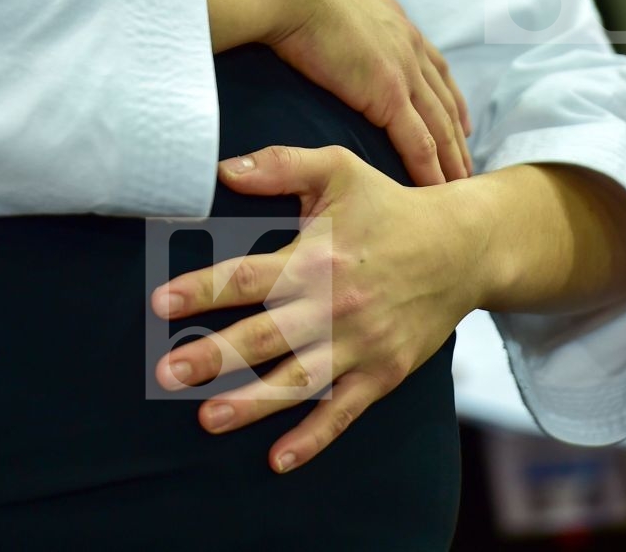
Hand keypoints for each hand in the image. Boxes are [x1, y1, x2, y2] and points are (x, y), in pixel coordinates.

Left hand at [149, 145, 479, 473]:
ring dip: (251, 404)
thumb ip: (281, 165)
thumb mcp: (338, 170)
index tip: (162, 303)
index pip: (249, 275)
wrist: (464, 248)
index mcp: (318, 256)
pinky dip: (313, 438)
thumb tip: (223, 169)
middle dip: (213, 356)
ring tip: (207, 418)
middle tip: (166, 374)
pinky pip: (344, 411)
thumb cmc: (389, 206)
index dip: (203, 289)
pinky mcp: (384, 373)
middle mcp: (336, 305)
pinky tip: (278, 459)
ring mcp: (361, 344)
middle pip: (265, 336)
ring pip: (298, 381)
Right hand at [189, 0, 471, 185]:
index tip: (460, 119)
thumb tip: (322, 27)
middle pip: (444, 99)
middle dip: (458, 133)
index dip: (448, 95)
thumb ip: (337, 19)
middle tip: (467, 162)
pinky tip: (437, 186)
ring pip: (439, 124)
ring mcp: (403, 70)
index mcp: (395, 22)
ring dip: (452, 156)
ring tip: (459, 184)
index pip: (433, 65)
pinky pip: (419, 140)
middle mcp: (408, 45)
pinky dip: (431, 167)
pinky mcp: (389, 94)